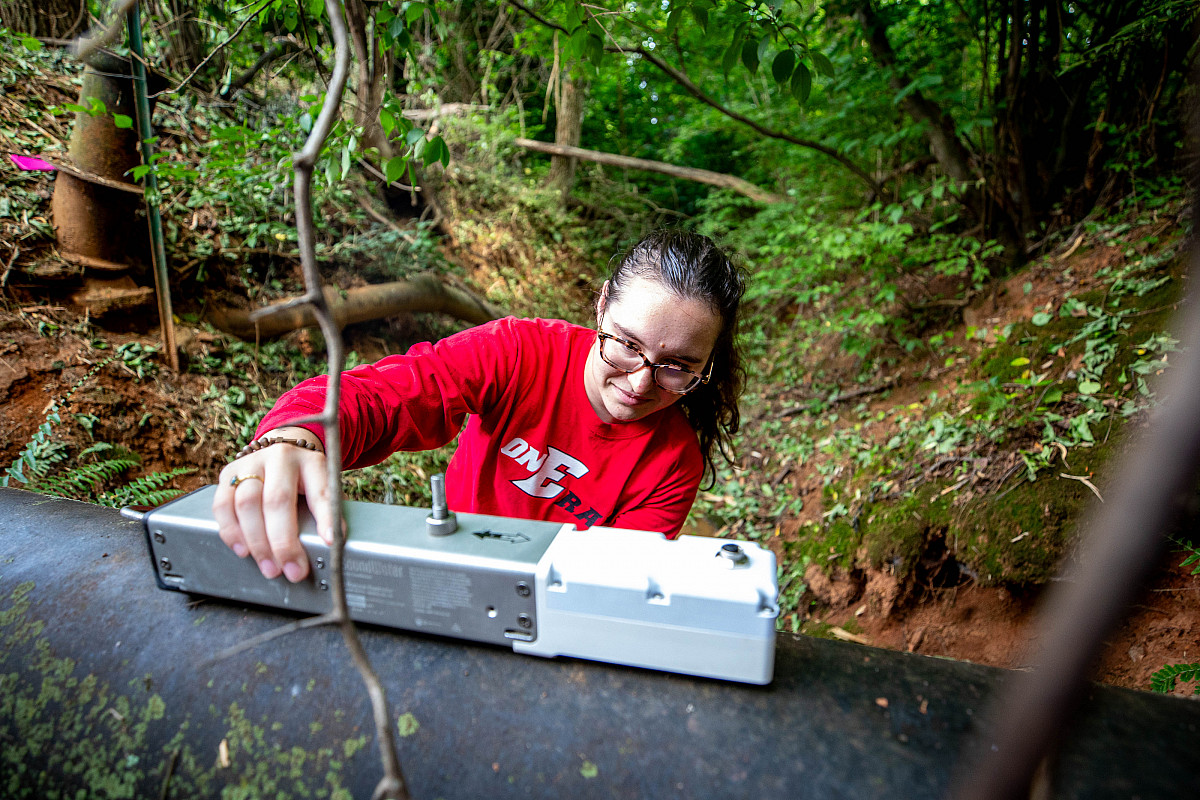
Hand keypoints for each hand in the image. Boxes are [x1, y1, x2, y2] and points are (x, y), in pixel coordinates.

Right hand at [212, 427, 332, 582]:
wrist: (280, 453)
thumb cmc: (304, 477)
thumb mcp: (322, 486)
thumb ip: (326, 510)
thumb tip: (331, 544)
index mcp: (311, 461)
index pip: (320, 490)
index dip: (325, 517)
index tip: (330, 541)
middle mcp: (280, 458)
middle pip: (277, 500)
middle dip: (283, 542)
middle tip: (292, 570)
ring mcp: (251, 463)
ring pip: (246, 503)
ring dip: (256, 542)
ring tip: (269, 567)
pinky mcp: (228, 473)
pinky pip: (222, 505)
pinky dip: (231, 532)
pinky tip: (243, 550)